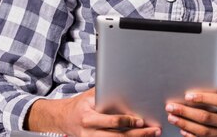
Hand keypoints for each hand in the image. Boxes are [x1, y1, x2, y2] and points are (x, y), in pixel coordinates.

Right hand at [27, 88, 159, 136]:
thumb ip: (106, 93)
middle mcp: (90, 132)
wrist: (64, 118)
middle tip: (153, 130)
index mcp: (89, 117)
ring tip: (151, 135)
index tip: (140, 120)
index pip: (111, 121)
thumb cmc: (81, 104)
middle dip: (138, 134)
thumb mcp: (90, 95)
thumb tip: (126, 84)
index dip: (127, 121)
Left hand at [165, 90, 216, 135]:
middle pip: (206, 118)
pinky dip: (192, 136)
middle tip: (171, 107)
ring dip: (185, 124)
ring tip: (172, 118)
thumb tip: (208, 86)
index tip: (188, 95)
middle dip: (186, 112)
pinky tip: (183, 131)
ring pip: (203, 131)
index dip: (203, 98)